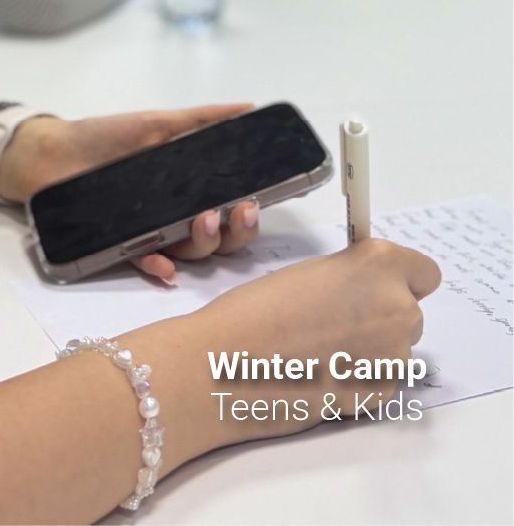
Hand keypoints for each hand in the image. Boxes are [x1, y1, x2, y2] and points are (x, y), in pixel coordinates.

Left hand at [0, 104, 261, 281]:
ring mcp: (149, 234)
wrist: (52, 152)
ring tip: (204, 222)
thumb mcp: (156, 123)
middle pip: (218, 238)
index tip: (255, 201)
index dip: (246, 214)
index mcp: (188, 191)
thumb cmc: (105, 138)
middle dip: (235, 231)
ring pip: (188, 252)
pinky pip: (144, 261)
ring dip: (203, 243)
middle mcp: (174, 217)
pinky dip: (157, 265)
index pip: (229, 211)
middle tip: (238, 211)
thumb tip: (248, 107)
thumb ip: (201, 119)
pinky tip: (166, 266)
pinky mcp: (120, 246)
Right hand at [130, 238, 440, 462]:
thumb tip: (366, 294)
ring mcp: (395, 355)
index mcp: (379, 265)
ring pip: (396, 348)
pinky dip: (359, 377)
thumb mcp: (311, 272)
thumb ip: (353, 277)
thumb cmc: (260, 308)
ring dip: (371, 348)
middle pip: (409, 310)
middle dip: (380, 315)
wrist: (233, 363)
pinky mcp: (383, 393)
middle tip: (335, 319)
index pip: (425, 271)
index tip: (376, 285)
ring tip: (321, 349)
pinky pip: (381, 379)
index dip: (400, 278)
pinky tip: (321, 372)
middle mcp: (398, 307)